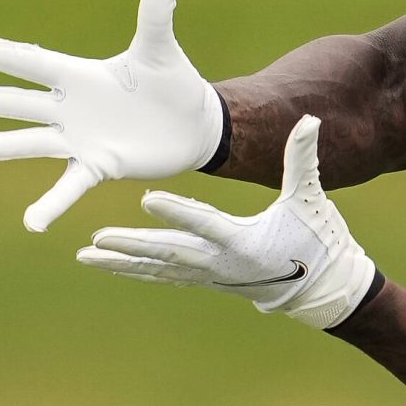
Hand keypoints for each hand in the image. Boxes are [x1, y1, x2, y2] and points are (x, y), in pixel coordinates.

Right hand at [0, 0, 224, 231]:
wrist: (191, 126)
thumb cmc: (171, 83)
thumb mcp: (160, 49)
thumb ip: (154, 17)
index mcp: (80, 75)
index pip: (37, 63)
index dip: (8, 56)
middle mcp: (71, 108)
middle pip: (21, 102)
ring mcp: (80, 139)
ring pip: (31, 142)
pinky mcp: (97, 166)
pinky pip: (68, 187)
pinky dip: (49, 205)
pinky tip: (31, 223)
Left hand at [75, 115, 379, 330]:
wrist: (319, 286)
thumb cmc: (316, 239)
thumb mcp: (311, 198)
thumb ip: (302, 160)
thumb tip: (309, 120)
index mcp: (245, 240)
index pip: (206, 224)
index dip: (178, 212)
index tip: (148, 201)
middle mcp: (221, 263)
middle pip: (169, 252)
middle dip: (132, 246)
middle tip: (98, 239)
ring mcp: (209, 274)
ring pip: (157, 268)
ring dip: (121, 262)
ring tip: (86, 254)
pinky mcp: (202, 278)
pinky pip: (160, 274)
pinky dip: (132, 269)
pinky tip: (104, 263)